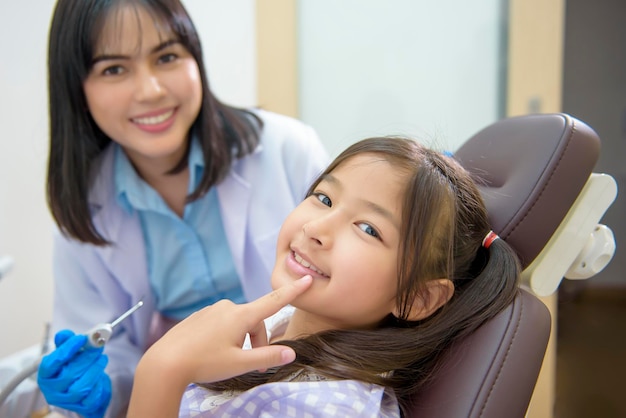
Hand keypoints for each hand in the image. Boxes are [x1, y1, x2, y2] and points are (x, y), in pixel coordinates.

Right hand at [37, 330, 111, 417]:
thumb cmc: (74, 368)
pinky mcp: (82, 407)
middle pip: (69, 375)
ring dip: (95, 369)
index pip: (50, 364)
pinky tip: (101, 373)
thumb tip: (64, 334)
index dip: (66, 349)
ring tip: (102, 358)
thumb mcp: (68, 353)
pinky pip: (93, 396)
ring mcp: (67, 401)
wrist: (86, 388)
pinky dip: (100, 383)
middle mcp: (53, 391)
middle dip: (87, 357)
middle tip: (99, 346)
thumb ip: (66, 342)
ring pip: (82, 387)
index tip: (81, 338)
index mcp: (45, 375)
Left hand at [127, 275, 312, 417]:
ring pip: (238, 324)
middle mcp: (227, 308)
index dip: (293, 291)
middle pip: (255, 322)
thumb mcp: (239, 364)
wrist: (165, 362)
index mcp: (240, 316)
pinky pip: (222, 324)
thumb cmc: (204, 363)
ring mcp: (212, 310)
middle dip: (258, 342)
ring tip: (228, 360)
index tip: (307, 279)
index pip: (274, 302)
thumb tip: (291, 353)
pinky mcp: (200, 316)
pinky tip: (212, 353)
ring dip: (241, 340)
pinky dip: (226, 337)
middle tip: (252, 366)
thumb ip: (267, 357)